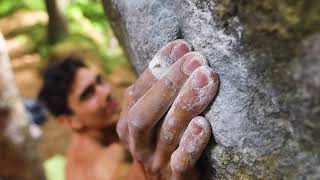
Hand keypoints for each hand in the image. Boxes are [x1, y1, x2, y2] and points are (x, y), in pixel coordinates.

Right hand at [117, 40, 218, 179]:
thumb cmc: (162, 139)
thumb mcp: (154, 118)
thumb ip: (159, 94)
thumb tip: (179, 52)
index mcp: (128, 124)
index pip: (136, 92)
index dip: (157, 68)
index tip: (181, 45)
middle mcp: (138, 143)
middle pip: (145, 113)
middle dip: (169, 83)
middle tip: (196, 59)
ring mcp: (156, 161)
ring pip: (167, 132)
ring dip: (185, 103)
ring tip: (206, 77)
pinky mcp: (176, 178)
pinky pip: (182, 161)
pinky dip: (191, 142)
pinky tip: (203, 123)